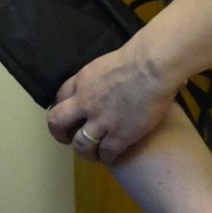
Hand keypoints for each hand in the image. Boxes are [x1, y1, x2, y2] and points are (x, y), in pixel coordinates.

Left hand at [47, 37, 179, 165]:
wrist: (153, 66)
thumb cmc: (139, 55)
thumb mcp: (108, 62)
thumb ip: (101, 77)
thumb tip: (107, 82)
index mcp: (83, 80)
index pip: (60, 96)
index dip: (61, 107)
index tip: (68, 114)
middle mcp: (86, 102)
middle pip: (58, 123)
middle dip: (60, 133)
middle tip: (68, 138)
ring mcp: (101, 121)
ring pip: (81, 144)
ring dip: (85, 151)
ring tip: (93, 154)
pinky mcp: (120, 135)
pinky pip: (107, 153)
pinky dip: (107, 157)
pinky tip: (112, 157)